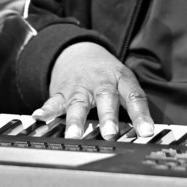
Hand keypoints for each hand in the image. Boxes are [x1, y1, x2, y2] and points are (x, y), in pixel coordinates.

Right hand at [32, 42, 153, 140]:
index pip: (134, 96)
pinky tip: (39, 117)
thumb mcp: (123, 82)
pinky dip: (46, 110)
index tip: (147, 133)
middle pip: (106, 98)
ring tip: (74, 135)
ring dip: (76, 120)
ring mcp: (80, 87)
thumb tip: (144, 134)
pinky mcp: (62, 91)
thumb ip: (131, 106)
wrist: (80, 50)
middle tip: (110, 133)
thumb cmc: (107, 74)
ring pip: (78, 104)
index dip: (141, 115)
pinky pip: (54, 101)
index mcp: (121, 80)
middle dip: (108, 117)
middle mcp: (101, 82)